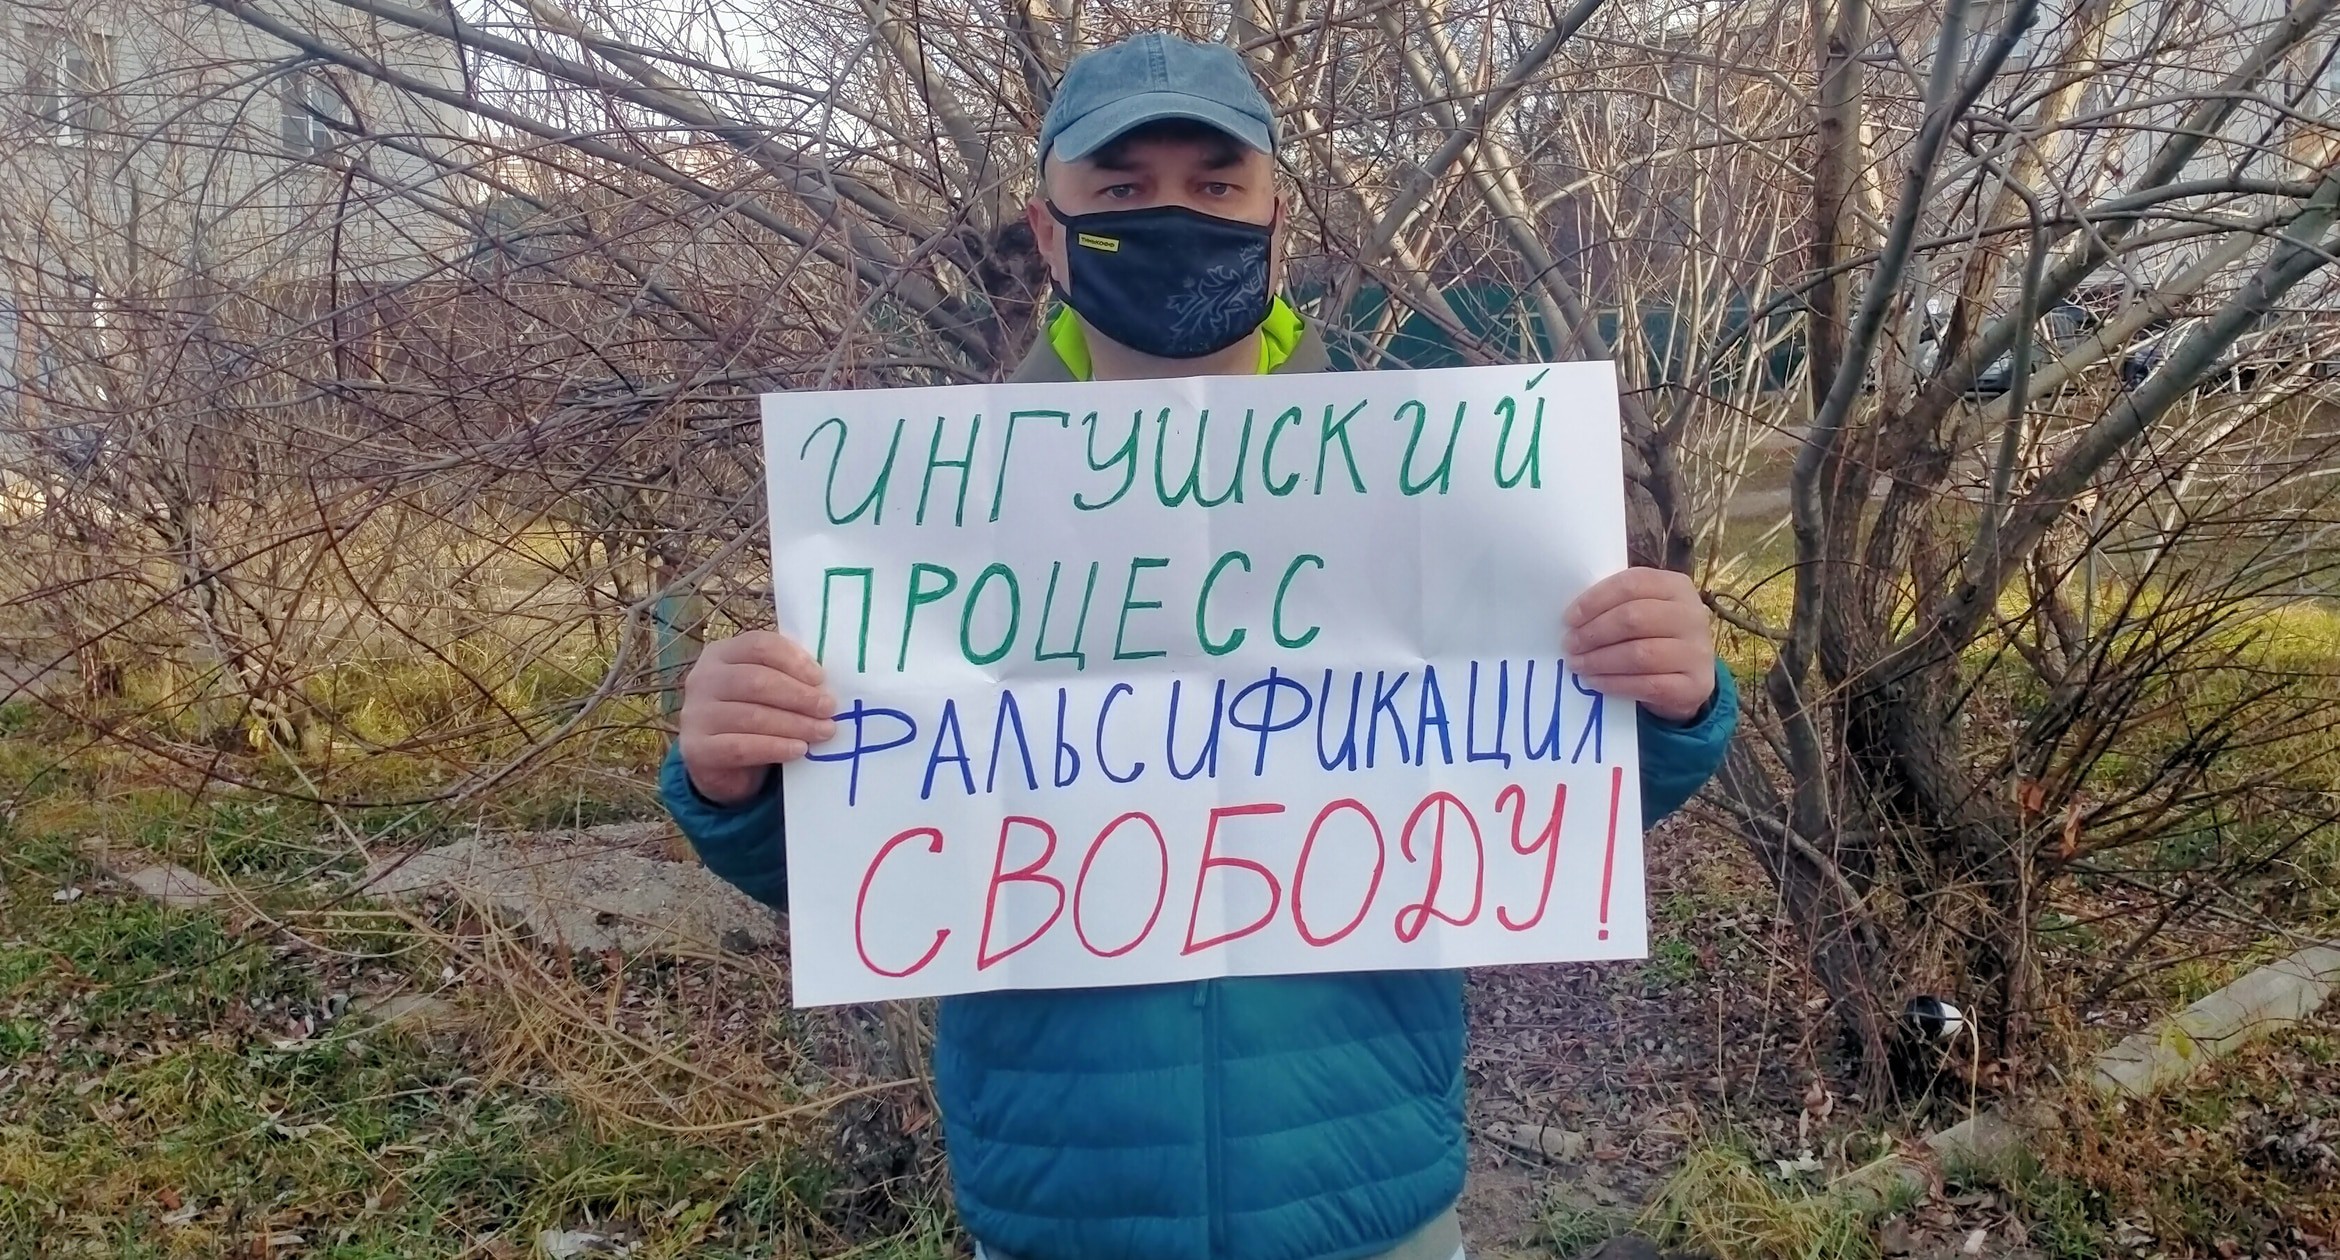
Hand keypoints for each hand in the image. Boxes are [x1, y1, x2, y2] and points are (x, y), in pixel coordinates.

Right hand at [677, 631, 836, 806]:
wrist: (719, 762)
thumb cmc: (752, 714)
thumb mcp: (765, 689)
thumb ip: (787, 676)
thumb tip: (826, 683)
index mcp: (721, 654)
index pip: (758, 645)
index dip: (794, 660)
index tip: (821, 678)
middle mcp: (703, 679)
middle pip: (756, 680)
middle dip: (799, 695)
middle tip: (829, 708)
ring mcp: (696, 714)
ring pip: (751, 716)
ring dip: (794, 724)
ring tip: (823, 731)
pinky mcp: (697, 749)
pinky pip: (741, 747)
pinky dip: (775, 748)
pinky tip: (799, 750)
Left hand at [1563, 567, 1716, 723]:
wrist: (1690, 678)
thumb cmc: (1656, 637)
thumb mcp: (1644, 611)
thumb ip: (1616, 606)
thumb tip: (1573, 618)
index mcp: (1676, 587)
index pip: (1631, 584)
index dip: (1595, 600)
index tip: (1569, 619)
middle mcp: (1691, 616)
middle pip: (1634, 618)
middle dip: (1594, 632)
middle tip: (1570, 644)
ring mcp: (1696, 652)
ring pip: (1640, 654)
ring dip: (1600, 660)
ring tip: (1577, 664)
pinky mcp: (1695, 684)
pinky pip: (1647, 684)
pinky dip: (1615, 683)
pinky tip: (1595, 681)